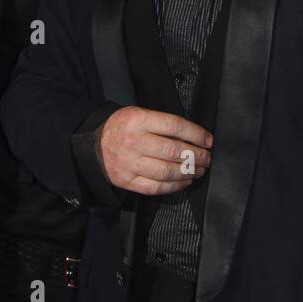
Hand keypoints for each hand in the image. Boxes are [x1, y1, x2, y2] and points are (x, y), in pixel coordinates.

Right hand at [95, 106, 212, 194]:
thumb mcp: (140, 114)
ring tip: (199, 170)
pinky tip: (184, 181)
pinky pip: (155, 187)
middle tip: (208, 158)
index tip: (209, 140)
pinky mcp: (126, 180)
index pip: (175, 126)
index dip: (196, 134)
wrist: (93, 142)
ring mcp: (129, 163)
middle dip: (197, 156)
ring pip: (166, 171)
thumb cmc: (123, 126)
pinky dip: (174, 186)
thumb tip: (194, 137)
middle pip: (173, 151)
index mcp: (138, 120)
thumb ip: (163, 124)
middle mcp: (133, 142)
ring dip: (189, 172)